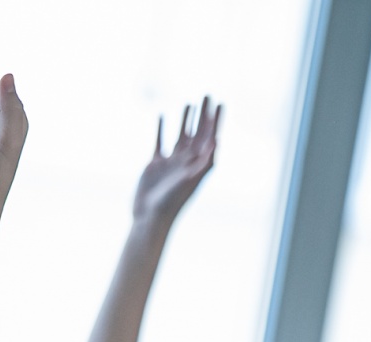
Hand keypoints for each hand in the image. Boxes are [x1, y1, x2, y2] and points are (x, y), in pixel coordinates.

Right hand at [132, 98, 219, 225]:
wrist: (150, 217)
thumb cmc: (172, 202)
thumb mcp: (190, 179)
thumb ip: (204, 161)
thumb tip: (217, 140)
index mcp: (198, 165)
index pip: (210, 137)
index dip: (216, 120)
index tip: (221, 103)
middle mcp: (187, 162)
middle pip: (198, 132)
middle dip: (203, 114)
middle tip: (208, 94)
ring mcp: (171, 163)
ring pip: (181, 135)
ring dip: (186, 120)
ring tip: (189, 103)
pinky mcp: (155, 165)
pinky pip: (160, 142)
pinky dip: (161, 128)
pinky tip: (161, 115)